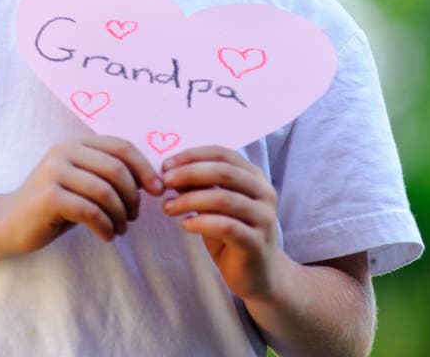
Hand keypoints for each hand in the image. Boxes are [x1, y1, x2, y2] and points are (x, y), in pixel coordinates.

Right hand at [0, 135, 163, 254]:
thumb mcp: (83, 182)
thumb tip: (153, 181)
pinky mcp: (48, 196)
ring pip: (105, 191)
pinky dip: (105, 226)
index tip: (157, 190)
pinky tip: (107, 236)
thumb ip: (109, 174)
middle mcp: (64, 151)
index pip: (122, 147)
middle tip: (134, 217)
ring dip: (120, 215)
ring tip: (120, 228)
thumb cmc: (55, 204)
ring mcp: (54, 171)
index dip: (144, 168)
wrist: (10, 222)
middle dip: (133, 196)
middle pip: (116, 168)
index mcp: (77, 143)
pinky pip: (90, 211)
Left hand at [161, 146, 282, 301]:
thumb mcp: (214, 206)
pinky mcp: (257, 243)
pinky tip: (184, 224)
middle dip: (189, 173)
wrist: (259, 275)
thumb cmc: (232, 234)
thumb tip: (170, 170)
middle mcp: (264, 192)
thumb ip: (199, 186)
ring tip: (167, 207)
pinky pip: (226, 226)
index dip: (192, 155)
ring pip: (223, 198)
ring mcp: (264, 218)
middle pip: (224, 172)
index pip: (222, 153)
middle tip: (165, 181)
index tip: (166, 164)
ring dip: (190, 200)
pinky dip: (201, 222)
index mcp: (254, 176)